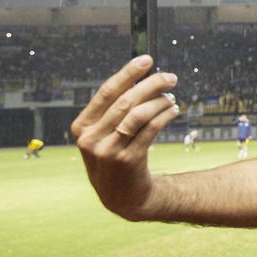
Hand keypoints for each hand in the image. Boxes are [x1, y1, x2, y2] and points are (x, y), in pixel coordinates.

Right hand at [71, 56, 179, 219]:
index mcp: (82, 127)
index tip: (146, 60)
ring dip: (160, 101)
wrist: (122, 196)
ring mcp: (108, 151)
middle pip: (125, 101)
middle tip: (170, 77)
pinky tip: (174, 110)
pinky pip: (151, 130)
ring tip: (172, 97)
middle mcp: (91, 139)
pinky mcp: (128, 161)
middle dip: (151, 84)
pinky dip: (165, 115)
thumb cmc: (115, 156)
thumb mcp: (104, 135)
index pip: (106, 92)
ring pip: (139, 114)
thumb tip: (142, 77)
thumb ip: (115, 110)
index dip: (128, 73)